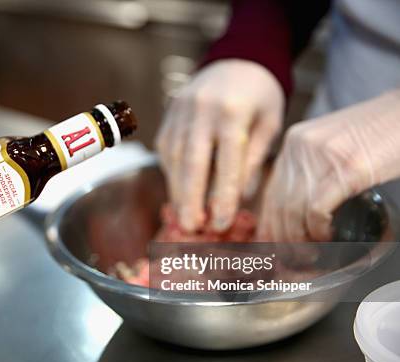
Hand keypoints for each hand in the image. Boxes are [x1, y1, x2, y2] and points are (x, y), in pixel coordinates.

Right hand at [156, 59, 283, 231]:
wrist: (238, 60)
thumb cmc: (259, 97)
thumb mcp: (268, 125)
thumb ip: (253, 160)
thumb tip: (239, 198)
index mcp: (233, 111)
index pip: (227, 162)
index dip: (222, 196)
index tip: (221, 223)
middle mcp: (201, 109)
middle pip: (191, 162)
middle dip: (190, 199)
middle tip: (191, 228)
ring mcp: (180, 110)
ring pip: (173, 158)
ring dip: (177, 191)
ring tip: (185, 216)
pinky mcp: (169, 115)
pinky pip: (166, 149)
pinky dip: (171, 173)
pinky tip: (179, 191)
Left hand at [258, 90, 399, 241]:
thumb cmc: (379, 133)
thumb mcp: (332, 146)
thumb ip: (311, 170)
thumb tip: (294, 213)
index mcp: (294, 141)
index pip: (270, 191)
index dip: (269, 223)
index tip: (272, 244)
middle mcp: (300, 147)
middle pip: (277, 204)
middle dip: (282, 238)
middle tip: (293, 257)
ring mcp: (321, 156)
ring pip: (293, 211)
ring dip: (300, 239)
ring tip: (311, 253)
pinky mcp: (346, 168)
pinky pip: (317, 210)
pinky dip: (319, 230)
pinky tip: (327, 236)